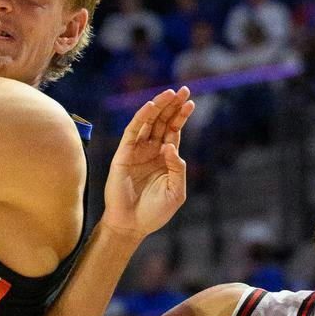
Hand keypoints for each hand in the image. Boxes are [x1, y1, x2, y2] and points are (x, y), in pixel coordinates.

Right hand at [102, 89, 192, 241]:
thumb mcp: (176, 191)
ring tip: (170, 93)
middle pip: (163, 122)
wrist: (131, 225)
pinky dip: (140, 118)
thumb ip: (177, 168)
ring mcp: (136, 152)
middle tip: (184, 90)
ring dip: (158, 107)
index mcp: (165, 158)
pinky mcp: (123, 155)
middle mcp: (151, 151)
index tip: (191, 102)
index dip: (181, 116)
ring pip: (148, 123)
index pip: (174, 131)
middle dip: (173, 105)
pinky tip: (150, 107)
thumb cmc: (154, 212)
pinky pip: (132, 132)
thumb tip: (170, 145)